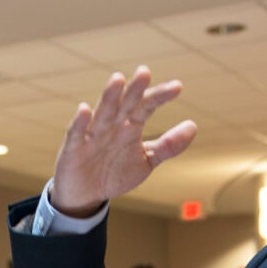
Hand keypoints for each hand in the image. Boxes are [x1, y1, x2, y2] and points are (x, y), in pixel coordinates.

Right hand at [50, 66, 197, 216]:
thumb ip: (168, 146)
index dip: (160, 97)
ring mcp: (93, 135)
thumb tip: (193, 126)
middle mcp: (112, 126)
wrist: (86, 195)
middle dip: (134, 90)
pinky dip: (80, 122)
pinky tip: (84, 110)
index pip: (146, 107)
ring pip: (102, 113)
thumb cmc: (115, 173)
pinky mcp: (74, 148)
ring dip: (109, 97)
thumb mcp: (146, 161)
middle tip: (145, 72)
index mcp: (130, 126)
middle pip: (125, 104)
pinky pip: (77, 134)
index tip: (177, 87)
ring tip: (118, 79)